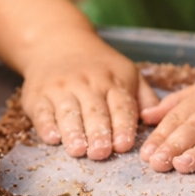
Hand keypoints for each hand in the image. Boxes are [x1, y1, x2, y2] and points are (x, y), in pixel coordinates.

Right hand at [20, 32, 157, 160]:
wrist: (57, 42)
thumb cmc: (98, 67)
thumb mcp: (126, 72)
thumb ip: (143, 97)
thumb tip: (157, 120)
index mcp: (112, 81)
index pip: (120, 105)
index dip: (122, 125)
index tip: (124, 145)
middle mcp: (86, 83)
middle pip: (94, 111)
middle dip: (98, 132)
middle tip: (101, 153)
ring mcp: (60, 88)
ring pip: (68, 112)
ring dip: (73, 132)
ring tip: (78, 150)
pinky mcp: (37, 96)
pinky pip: (42, 112)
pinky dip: (46, 125)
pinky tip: (52, 138)